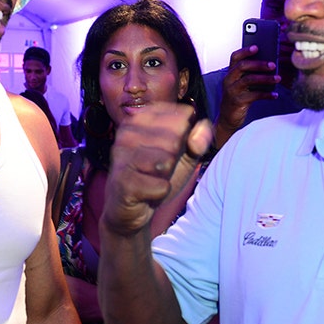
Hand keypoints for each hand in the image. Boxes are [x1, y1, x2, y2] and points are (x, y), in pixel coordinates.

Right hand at [103, 102, 211, 237]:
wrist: (130, 209)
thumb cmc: (156, 176)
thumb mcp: (184, 154)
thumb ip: (199, 139)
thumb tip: (201, 132)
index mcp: (141, 118)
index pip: (181, 114)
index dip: (186, 136)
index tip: (173, 148)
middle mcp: (127, 132)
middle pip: (175, 138)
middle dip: (175, 158)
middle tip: (160, 167)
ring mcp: (122, 156)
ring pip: (166, 161)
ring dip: (166, 175)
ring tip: (152, 177)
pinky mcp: (123, 181)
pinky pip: (161, 185)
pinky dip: (161, 192)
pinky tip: (147, 191)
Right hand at [216, 47, 278, 135]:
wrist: (227, 118)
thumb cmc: (238, 98)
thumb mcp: (241, 85)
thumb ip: (250, 75)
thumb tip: (269, 66)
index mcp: (230, 73)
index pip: (235, 57)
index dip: (245, 51)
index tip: (257, 47)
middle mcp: (228, 80)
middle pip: (242, 66)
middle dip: (259, 64)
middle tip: (273, 65)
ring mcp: (232, 91)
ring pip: (249, 80)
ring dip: (265, 78)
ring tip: (278, 78)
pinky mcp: (237, 101)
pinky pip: (254, 95)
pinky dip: (266, 95)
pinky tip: (274, 95)